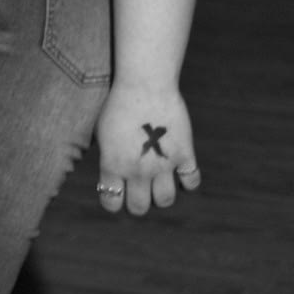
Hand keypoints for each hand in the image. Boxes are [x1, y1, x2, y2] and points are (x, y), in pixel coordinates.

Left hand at [92, 82, 198, 215]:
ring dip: (161, 196)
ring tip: (158, 184)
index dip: (112, 202)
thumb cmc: (117, 106)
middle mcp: (137, 171)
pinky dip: (186, 181)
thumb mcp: (102, 135)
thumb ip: (109, 158)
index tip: (116, 193)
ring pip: (165, 200)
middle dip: (137, 204)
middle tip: (138, 192)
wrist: (144, 86)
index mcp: (112, 166)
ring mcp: (162, 165)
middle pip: (139, 207)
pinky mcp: (184, 155)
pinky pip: (191, 182)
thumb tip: (112, 176)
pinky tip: (179, 171)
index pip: (111, 203)